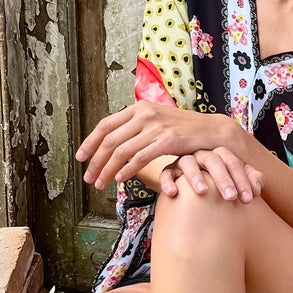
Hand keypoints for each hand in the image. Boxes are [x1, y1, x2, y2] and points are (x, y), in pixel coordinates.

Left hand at [76, 100, 237, 188]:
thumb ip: (137, 128)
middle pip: (110, 140)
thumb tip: (115, 143)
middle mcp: (144, 114)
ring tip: (101, 184)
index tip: (80, 158)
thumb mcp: (157, 122)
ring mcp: (156, 126)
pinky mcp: (167, 140)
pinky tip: (120, 180)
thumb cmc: (184, 131)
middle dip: (95, 161)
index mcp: (138, 108)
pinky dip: (127, 170)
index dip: (90, 142)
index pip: (105, 125)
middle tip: (89, 178)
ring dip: (108, 170)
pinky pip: (140, 158)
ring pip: (122, 151)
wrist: (212, 131)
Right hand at [160, 149, 262, 202]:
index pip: (233, 162)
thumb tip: (257, 186)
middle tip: (231, 198)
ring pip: (188, 162)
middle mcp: (202, 156)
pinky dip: (168, 181)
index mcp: (221, 157)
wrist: (197, 199)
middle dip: (223, 178)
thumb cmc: (221, 190)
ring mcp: (184, 162)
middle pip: (213, 159)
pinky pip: (166, 173)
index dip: (242, 179)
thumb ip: (249, 182)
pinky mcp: (169, 172)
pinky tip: (173, 193)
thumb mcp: (236, 185)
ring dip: (195, 175)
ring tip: (203, 192)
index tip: (249, 199)